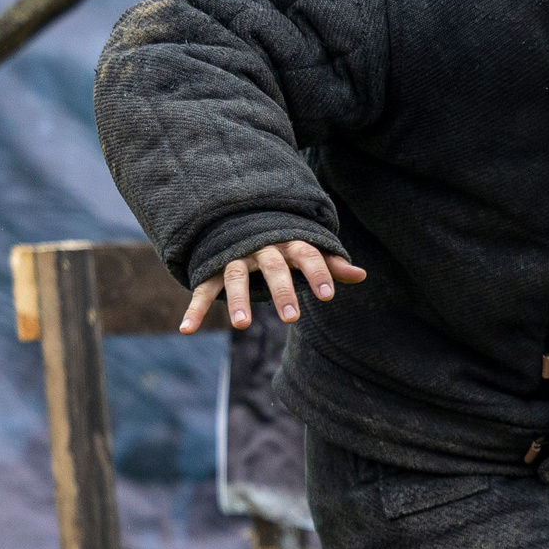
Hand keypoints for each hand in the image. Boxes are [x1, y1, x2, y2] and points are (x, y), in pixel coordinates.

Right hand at [180, 241, 368, 331]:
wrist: (239, 217)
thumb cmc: (281, 242)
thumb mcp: (305, 250)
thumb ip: (329, 264)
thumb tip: (362, 275)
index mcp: (288, 242)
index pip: (307, 255)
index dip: (318, 273)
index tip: (328, 296)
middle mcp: (261, 247)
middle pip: (272, 267)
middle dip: (281, 291)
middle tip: (291, 318)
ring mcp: (234, 257)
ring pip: (235, 275)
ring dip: (237, 299)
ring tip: (242, 326)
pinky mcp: (212, 269)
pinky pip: (202, 288)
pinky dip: (194, 310)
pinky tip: (186, 330)